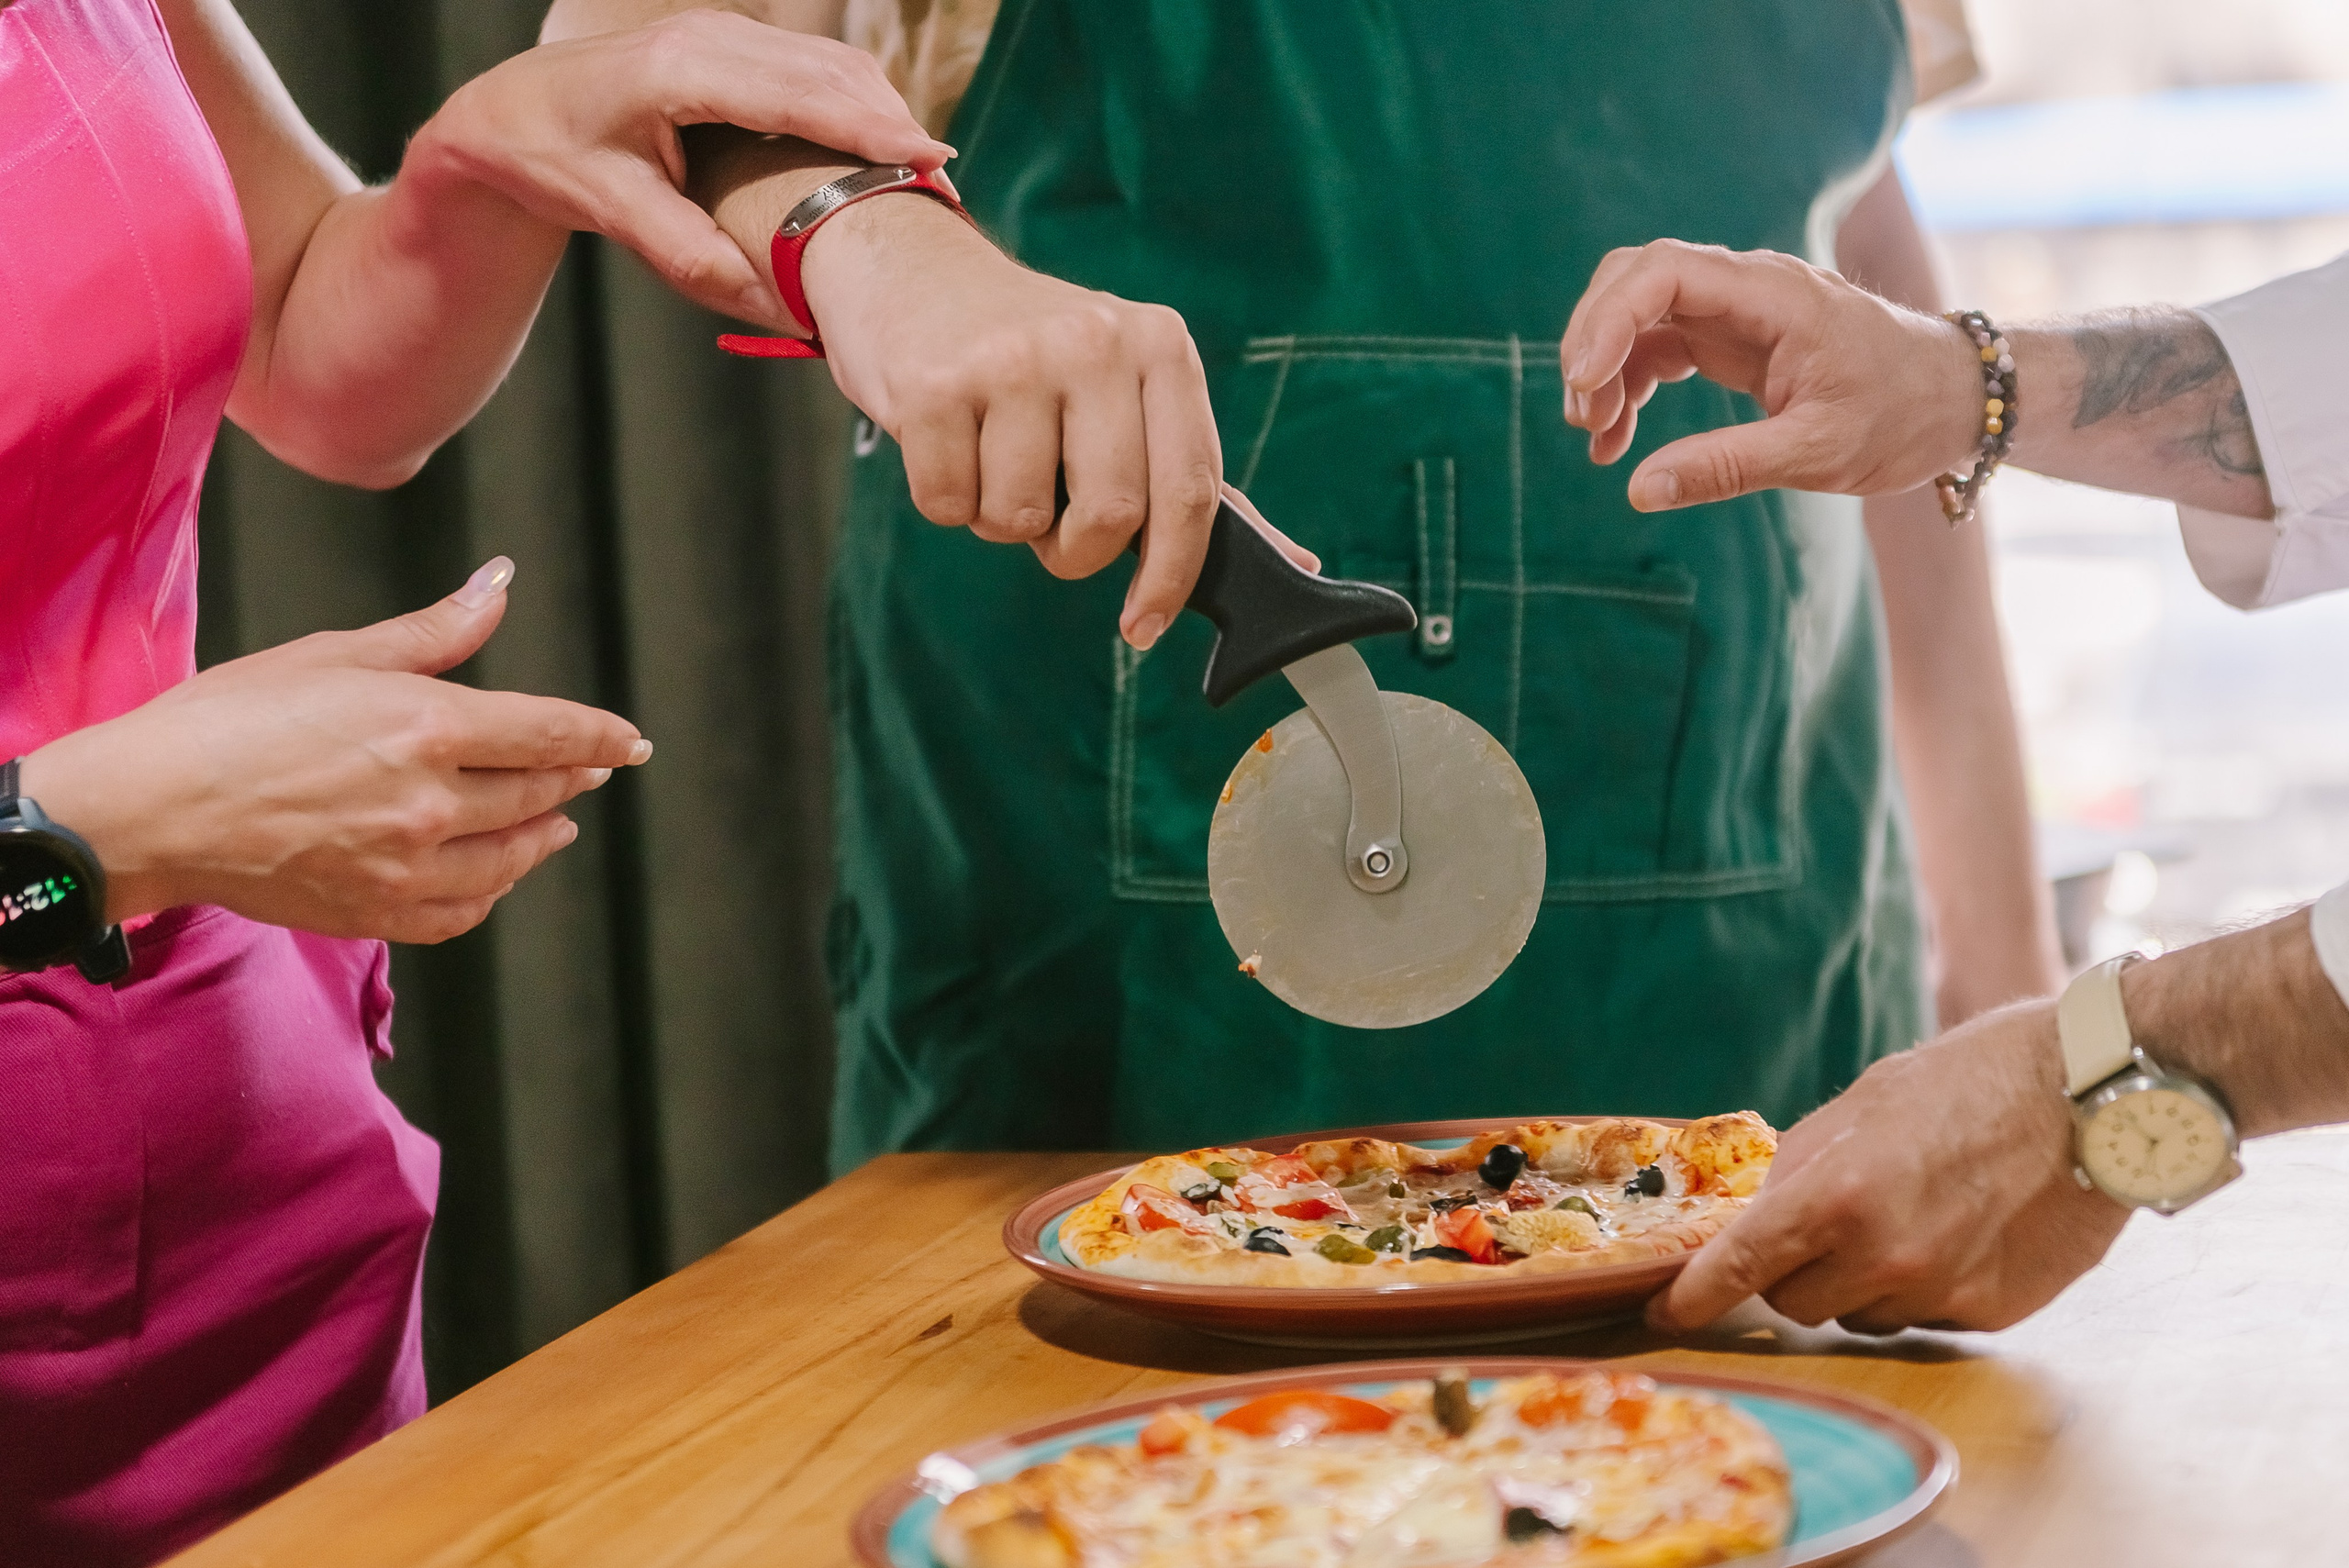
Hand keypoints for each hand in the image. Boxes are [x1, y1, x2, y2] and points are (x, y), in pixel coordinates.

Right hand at [19, 560, 648, 944]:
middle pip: (537, 792)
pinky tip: (495, 872)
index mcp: (425, 724)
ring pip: (511, 856)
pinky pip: (462, 909)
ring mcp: (406, 865)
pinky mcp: (375, 912)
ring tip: (557, 822)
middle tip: (592, 769)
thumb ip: (434, 632)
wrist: (146, 809)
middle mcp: (429, 801)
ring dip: (544, 835)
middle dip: (572, 777)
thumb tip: (500, 582)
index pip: (551, 732)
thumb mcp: (335, 656)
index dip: (602, 736)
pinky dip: (490, 889)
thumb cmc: (228, 719)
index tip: (632, 742)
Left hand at [406, 9, 951, 324]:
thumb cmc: (553, 159)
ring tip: (927, 173)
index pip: (797, 94)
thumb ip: (690, 253)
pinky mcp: (731, 48)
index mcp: (679, 70)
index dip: (868, 126)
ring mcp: (722, 35)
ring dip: (882, 111)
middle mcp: (708, 38)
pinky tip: (883, 148)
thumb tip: (772, 300)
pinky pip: (813, 67)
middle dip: (895, 122)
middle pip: (830, 70)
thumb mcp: (612, 213)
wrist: (507, 111)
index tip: (929, 160)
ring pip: (830, 62)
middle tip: (946, 185)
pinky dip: (856, 102)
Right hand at [800, 197, 1313, 647]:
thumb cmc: (1032, 355)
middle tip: (1046, 517)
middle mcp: (1095, 343)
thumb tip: (1293, 561)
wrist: (913, 271)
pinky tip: (949, 442)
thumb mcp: (1126, 389)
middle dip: (1072, 549)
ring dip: (999, 518)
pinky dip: (944, 499)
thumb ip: (1192, 479)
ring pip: (1018, 520)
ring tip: (991, 454)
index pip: (1190, 491)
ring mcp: (1013, 359)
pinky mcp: (935, 383)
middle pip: (1110, 517)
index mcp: (1161, 348)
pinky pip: (948, 505)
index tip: (1143, 624)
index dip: (1170, 575)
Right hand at [1558, 240, 1986, 511]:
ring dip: (1604, 366)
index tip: (1585, 380)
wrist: (1954, 399)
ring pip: (1638, 310)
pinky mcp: (1731, 338)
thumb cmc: (1902, 416)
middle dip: (1593, 338)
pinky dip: (1627, 384)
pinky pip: (1658, 344)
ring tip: (1595, 436)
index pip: (1664, 271)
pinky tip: (1616, 438)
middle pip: (1636, 277)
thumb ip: (1726, 468)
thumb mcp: (1818, 451)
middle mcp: (1747, 288)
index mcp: (1773, 295)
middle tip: (1583, 413)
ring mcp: (1736, 309)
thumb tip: (1639, 490)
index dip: (1610, 318)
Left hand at [1650, 1000, 2130, 1334]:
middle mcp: (1884, 1257)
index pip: (1740, 1267)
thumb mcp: (1859, 1106)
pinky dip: (1922, 1287)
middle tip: (1826, 1225)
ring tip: (1909, 1215)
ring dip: (1862, 1281)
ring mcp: (1940, 1293)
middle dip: (1794, 1272)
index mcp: (1837, 1196)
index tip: (1664, 1314)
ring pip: (1861, 1315)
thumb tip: (1747, 1214)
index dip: (1694, 1297)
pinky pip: (1924, 1317)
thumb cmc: (1967, 1082)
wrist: (2088, 1095)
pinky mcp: (1990, 1314)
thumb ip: (1797, 1168)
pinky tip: (1957, 1233)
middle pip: (1795, 1302)